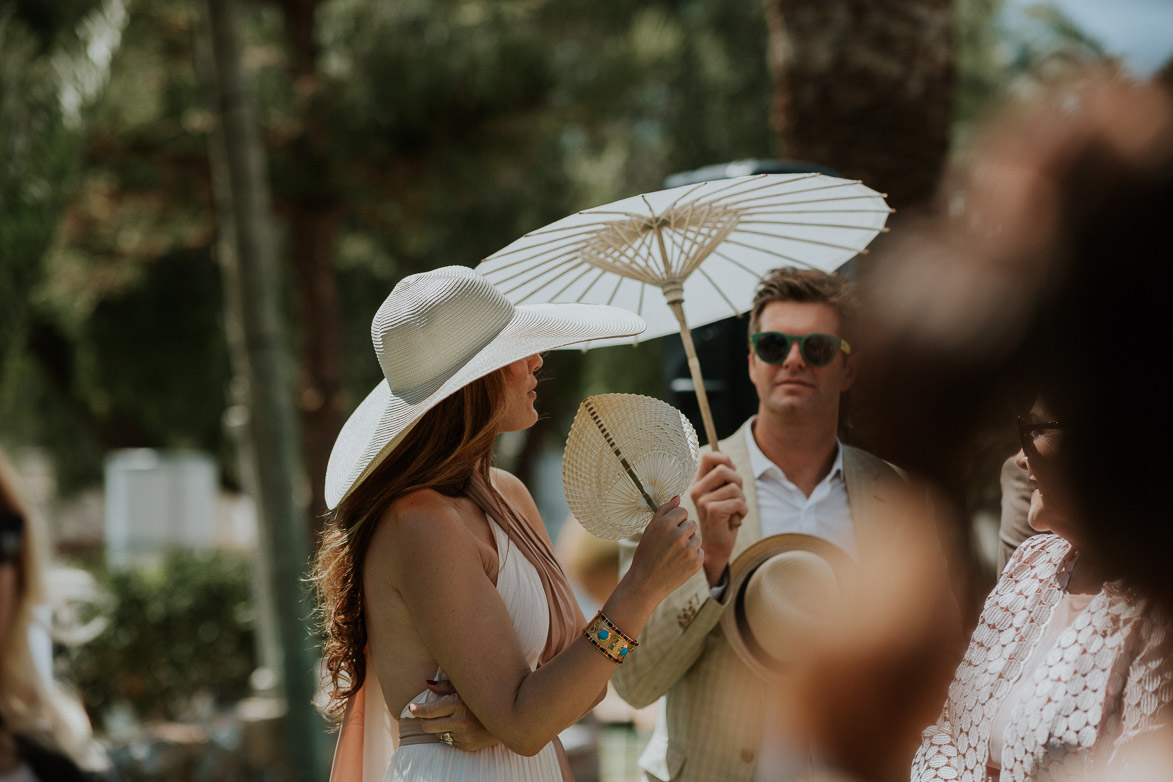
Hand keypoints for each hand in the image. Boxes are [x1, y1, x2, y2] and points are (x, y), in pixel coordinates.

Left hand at [407, 680, 498, 750]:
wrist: (509, 715)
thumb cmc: (484, 695)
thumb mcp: (466, 686)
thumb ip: (445, 686)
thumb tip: (427, 684)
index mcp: (458, 705)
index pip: (430, 711)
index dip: (418, 710)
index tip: (410, 708)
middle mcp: (460, 722)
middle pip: (428, 726)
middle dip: (425, 720)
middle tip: (427, 714)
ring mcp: (464, 736)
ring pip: (438, 734)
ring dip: (440, 727)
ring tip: (452, 717)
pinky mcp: (467, 745)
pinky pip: (450, 741)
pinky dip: (452, 733)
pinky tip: (463, 726)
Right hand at [626, 496, 702, 602]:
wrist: (646, 583)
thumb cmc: (646, 554)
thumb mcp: (650, 530)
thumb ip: (664, 511)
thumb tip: (678, 497)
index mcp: (664, 525)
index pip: (682, 511)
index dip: (675, 520)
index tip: (668, 530)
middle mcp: (677, 536)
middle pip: (692, 523)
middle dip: (684, 531)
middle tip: (671, 544)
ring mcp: (688, 550)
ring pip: (698, 536)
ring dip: (689, 542)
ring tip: (675, 553)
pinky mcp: (696, 563)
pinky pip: (700, 551)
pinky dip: (693, 556)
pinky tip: (680, 562)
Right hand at [689, 452, 746, 585]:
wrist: (715, 546)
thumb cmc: (723, 519)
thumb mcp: (722, 495)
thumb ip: (724, 479)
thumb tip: (728, 462)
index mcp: (698, 483)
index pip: (709, 457)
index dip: (725, 460)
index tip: (731, 474)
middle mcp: (697, 490)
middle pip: (725, 469)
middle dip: (738, 482)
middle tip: (736, 498)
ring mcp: (703, 500)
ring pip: (735, 488)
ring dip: (742, 501)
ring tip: (734, 512)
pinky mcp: (712, 511)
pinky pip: (738, 502)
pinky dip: (743, 511)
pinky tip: (735, 519)